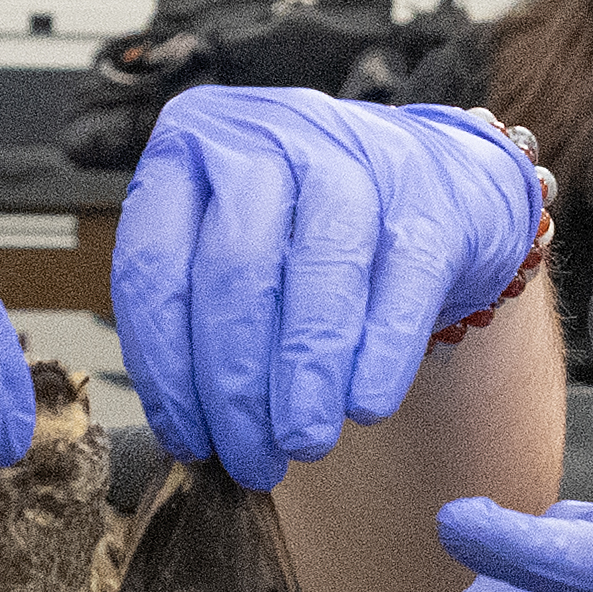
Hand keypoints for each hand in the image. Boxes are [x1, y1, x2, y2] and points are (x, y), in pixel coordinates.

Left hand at [115, 89, 541, 488]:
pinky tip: (365, 407)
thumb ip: (202, 314)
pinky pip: (400, 284)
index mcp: (194, 144)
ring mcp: (355, 154)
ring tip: (302, 443)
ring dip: (305, 375)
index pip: (154, 266)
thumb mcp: (241, 246)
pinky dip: (379, 355)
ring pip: (316, 271)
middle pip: (233, 271)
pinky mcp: (429, 196)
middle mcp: (269, 133)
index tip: (189, 439)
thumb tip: (195, 433)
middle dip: (237, 384)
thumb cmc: (316, 233)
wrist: (439, 185)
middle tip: (251, 458)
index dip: (166, 368)